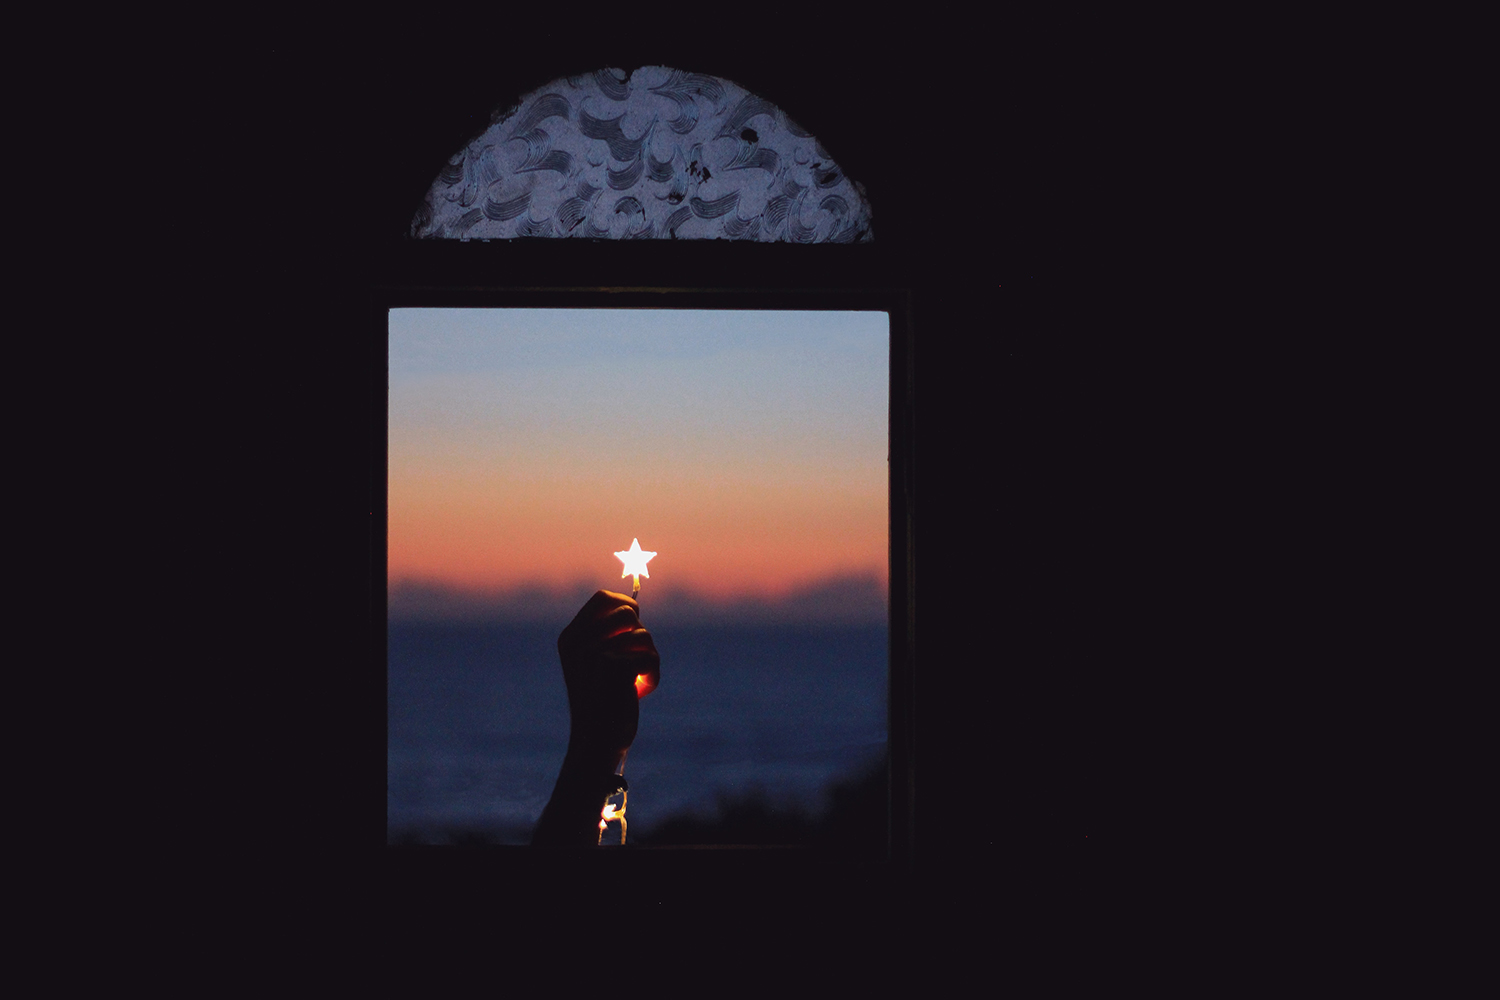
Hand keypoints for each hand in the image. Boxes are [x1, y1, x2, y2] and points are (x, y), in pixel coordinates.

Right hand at [557, 590, 659, 758]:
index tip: (634, 624)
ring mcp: (594, 654)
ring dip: (649, 659)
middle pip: (628, 613)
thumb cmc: (602, 704)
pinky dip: (653, 678)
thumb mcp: (595, 664)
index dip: (625, 605)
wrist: (595, 744)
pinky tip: (639, 694)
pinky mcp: (615, 669)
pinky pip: (651, 658)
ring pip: (644, 636)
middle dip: (641, 638)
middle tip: (635, 662)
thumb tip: (635, 604)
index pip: (602, 598)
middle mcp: (578, 643)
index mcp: (570, 638)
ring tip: (635, 682)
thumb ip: (609, 634)